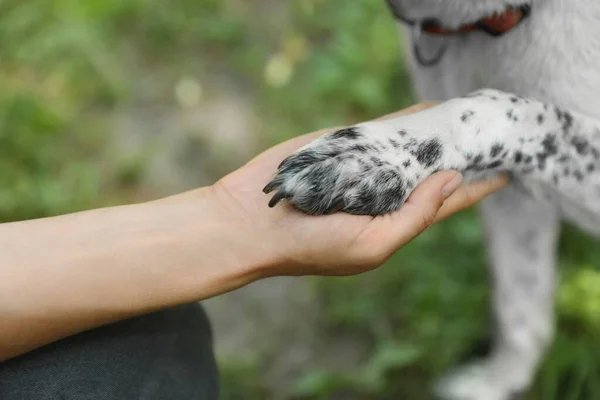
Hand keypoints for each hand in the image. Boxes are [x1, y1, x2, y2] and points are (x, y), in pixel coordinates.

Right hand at [212, 104, 508, 276]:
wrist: (251, 221)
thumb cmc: (312, 246)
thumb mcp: (373, 244)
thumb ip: (415, 215)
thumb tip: (452, 179)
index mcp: (393, 224)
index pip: (442, 205)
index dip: (474, 189)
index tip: (505, 172)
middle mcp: (381, 194)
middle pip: (429, 172)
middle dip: (459, 157)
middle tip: (491, 138)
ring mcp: (362, 168)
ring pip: (408, 147)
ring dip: (436, 135)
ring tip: (467, 120)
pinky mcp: (341, 146)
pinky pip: (379, 130)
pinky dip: (404, 119)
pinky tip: (428, 109)